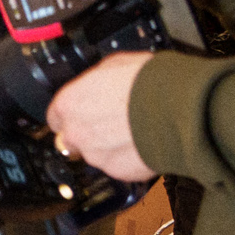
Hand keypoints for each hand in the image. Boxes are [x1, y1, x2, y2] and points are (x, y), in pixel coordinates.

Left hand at [46, 52, 155, 180]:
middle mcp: (76, 132)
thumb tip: (97, 82)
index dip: (73, 115)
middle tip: (111, 125)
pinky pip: (117, 167)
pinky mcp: (116, 171)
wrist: (179, 108)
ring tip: (133, 133)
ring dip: (108, 148)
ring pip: (94, 155)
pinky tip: (142, 144)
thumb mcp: (114, 64)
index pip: (56, 117)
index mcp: (69, 104)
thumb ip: (95, 81)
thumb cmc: (150, 82)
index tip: (82, 114)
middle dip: (88, 134)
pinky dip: (127, 159)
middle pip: (71, 139)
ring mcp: (95, 155)